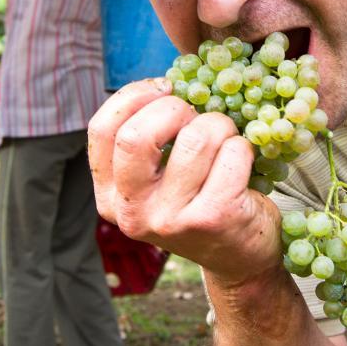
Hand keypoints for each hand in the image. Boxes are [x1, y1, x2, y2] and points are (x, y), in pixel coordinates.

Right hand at [88, 78, 282, 284]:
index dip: (134, 96)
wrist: (240, 259)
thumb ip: (147, 139)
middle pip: (136, 135)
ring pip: (197, 137)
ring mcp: (171, 219)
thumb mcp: (157, 179)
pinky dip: (244, 147)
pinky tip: (243, 165)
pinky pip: (233, 152)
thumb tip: (164, 86)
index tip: (164, 90)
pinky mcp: (213, 218)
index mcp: (111, 197)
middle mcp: (133, 212)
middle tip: (195, 117)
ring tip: (225, 142)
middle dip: (174, 109)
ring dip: (220, 125)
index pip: (102, 130)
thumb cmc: (198, 201)